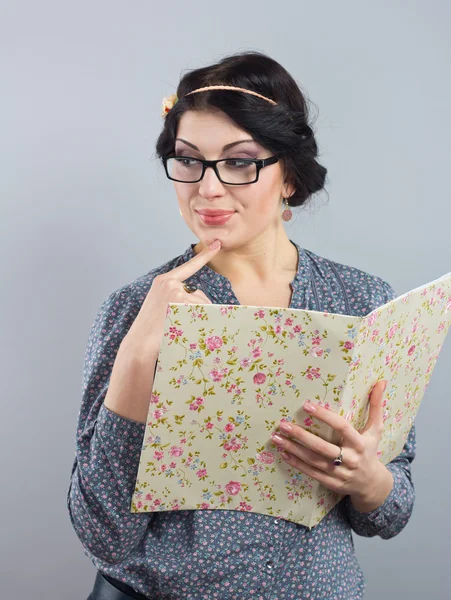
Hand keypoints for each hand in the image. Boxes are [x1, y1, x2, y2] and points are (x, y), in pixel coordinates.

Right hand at [123, 239, 221, 360]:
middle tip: (179, 323)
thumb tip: (200, 297)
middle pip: (199, 295)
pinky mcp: (180, 300)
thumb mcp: (161, 305)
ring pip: (201, 304)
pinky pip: (200, 310)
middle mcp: (169, 282)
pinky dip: (198, 320)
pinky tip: (182, 325)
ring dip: (197, 317)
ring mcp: (175, 290)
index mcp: (163, 281)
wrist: (140, 342)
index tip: (217, 244)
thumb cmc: (151, 329)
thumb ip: (177, 296)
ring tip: (177, 325)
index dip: (205, 256)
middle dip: (197, 310)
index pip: (189, 267)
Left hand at [271, 380, 393, 510]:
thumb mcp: (376, 430)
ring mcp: (340, 474)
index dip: (325, 416)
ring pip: (313, 461)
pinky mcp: (331, 483)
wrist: (372, 484)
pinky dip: (296, 463)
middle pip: (322, 447)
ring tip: (277, 437)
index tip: (307, 405)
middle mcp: (350, 459)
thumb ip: (376, 406)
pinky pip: (311, 473)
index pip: (342, 427)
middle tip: (283, 424)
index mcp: (360, 444)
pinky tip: (283, 453)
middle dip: (301, 436)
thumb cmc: (370, 451)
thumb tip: (381, 382)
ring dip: (293, 449)